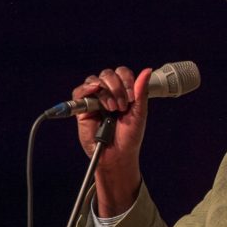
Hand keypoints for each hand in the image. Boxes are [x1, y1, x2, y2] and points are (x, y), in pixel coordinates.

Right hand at [72, 66, 151, 215]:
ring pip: (94, 80)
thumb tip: (147, 71)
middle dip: (117, 87)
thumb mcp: (139, 114)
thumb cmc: (129, 137)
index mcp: (123, 92)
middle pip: (108, 74)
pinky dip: (86, 89)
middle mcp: (108, 93)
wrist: (117, 155)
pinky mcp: (82, 108)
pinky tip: (95, 92)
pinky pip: (79, 92)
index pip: (122, 73)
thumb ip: (141, 92)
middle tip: (122, 106)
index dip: (127, 80)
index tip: (132, 97)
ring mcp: (94, 100)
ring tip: (112, 108)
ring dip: (105, 91)